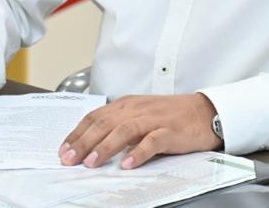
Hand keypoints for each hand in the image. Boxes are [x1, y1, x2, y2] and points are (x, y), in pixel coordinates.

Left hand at [60, 93, 221, 169]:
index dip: (77, 133)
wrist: (205, 112)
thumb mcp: (141, 115)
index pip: (96, 116)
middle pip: (105, 123)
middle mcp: (138, 109)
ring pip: (124, 130)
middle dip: (83, 142)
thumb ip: (119, 125)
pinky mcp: (170, 131)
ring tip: (91, 163)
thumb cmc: (171, 116)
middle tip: (69, 159)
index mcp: (128, 104)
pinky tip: (127, 164)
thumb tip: (92, 144)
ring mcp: (154, 119)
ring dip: (105, 147)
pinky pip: (152, 141)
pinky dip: (138, 153)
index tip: (63, 149)